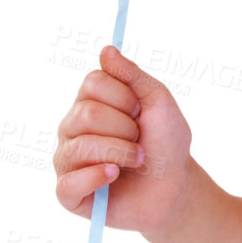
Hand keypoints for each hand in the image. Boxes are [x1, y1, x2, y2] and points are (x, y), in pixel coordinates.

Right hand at [53, 44, 192, 234]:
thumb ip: (131, 75)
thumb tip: (106, 49)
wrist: (174, 186)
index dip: (125, 97)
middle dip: (125, 128)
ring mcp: (67, 159)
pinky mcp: (67, 193)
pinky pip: (68, 183)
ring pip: (80, 145)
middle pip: (86, 114)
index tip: (140, 112)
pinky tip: (113, 177)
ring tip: (135, 161)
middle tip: (138, 139)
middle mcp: (72, 128)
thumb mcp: (157, 100)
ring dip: (120, 153)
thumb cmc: (165, 142)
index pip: (92, 83)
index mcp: (90, 101)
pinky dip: (97, 178)